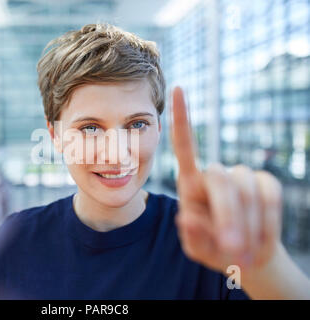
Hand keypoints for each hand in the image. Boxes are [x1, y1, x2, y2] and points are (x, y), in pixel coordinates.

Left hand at [170, 86, 282, 274]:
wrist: (247, 258)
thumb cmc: (215, 249)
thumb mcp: (198, 249)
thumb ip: (192, 235)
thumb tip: (185, 217)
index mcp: (190, 184)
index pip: (185, 147)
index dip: (182, 119)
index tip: (178, 88)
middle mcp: (215, 174)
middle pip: (221, 180)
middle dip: (227, 216)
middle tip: (231, 248)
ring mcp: (243, 176)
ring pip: (246, 190)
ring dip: (247, 225)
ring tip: (242, 251)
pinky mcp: (266, 183)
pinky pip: (270, 196)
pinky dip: (266, 223)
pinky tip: (259, 240)